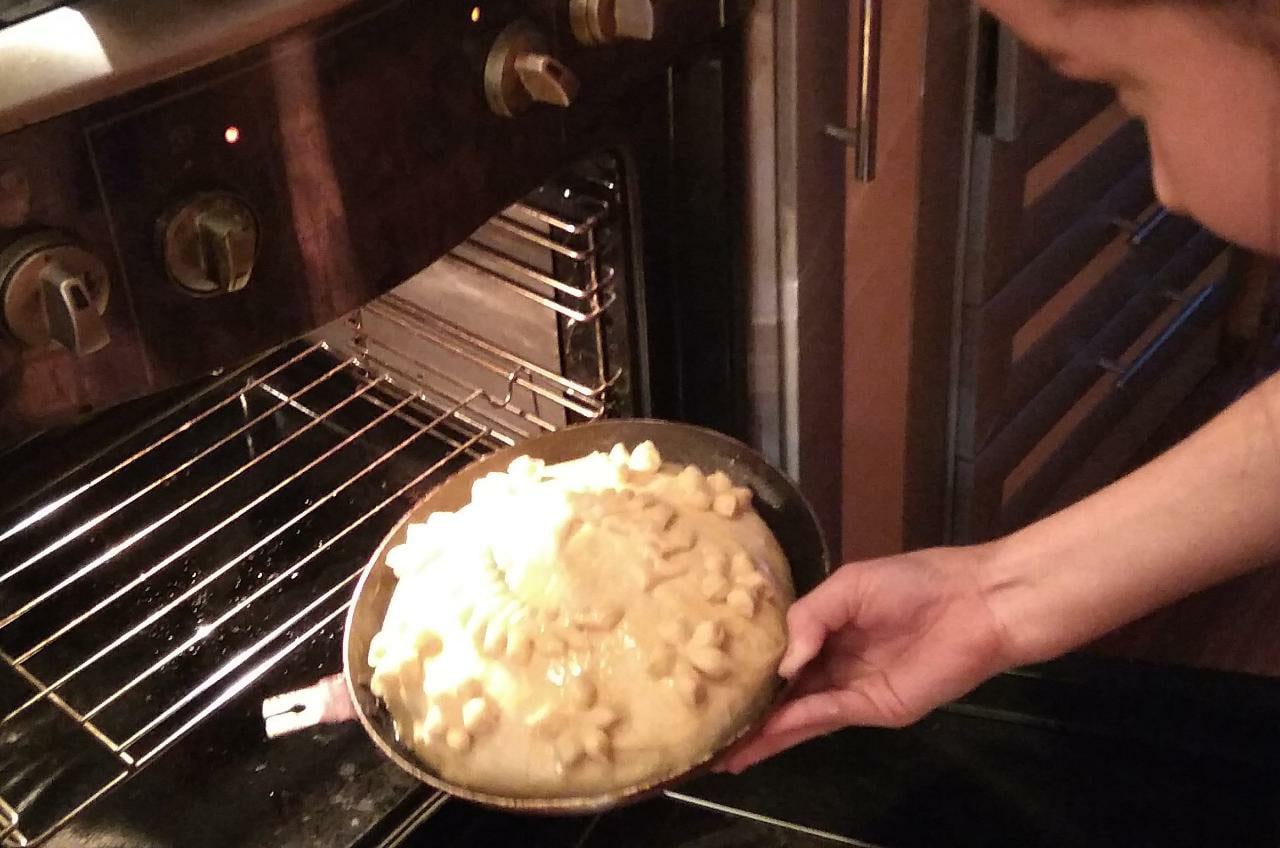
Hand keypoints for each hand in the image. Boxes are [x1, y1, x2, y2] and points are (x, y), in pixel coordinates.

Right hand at [717, 546, 1016, 772]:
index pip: (781, 655)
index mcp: (828, 629)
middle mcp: (835, 663)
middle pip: (785, 694)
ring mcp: (854, 689)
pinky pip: (828, 715)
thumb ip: (809, 618)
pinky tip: (766, 732)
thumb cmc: (915, 583)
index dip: (751, 669)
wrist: (975, 603)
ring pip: (801, 714)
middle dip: (751, 714)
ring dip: (766, 733)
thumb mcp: (848, 586)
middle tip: (711, 734)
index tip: (712, 679)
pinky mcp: (875, 707)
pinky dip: (797, 723)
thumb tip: (782, 665)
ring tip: (727, 752)